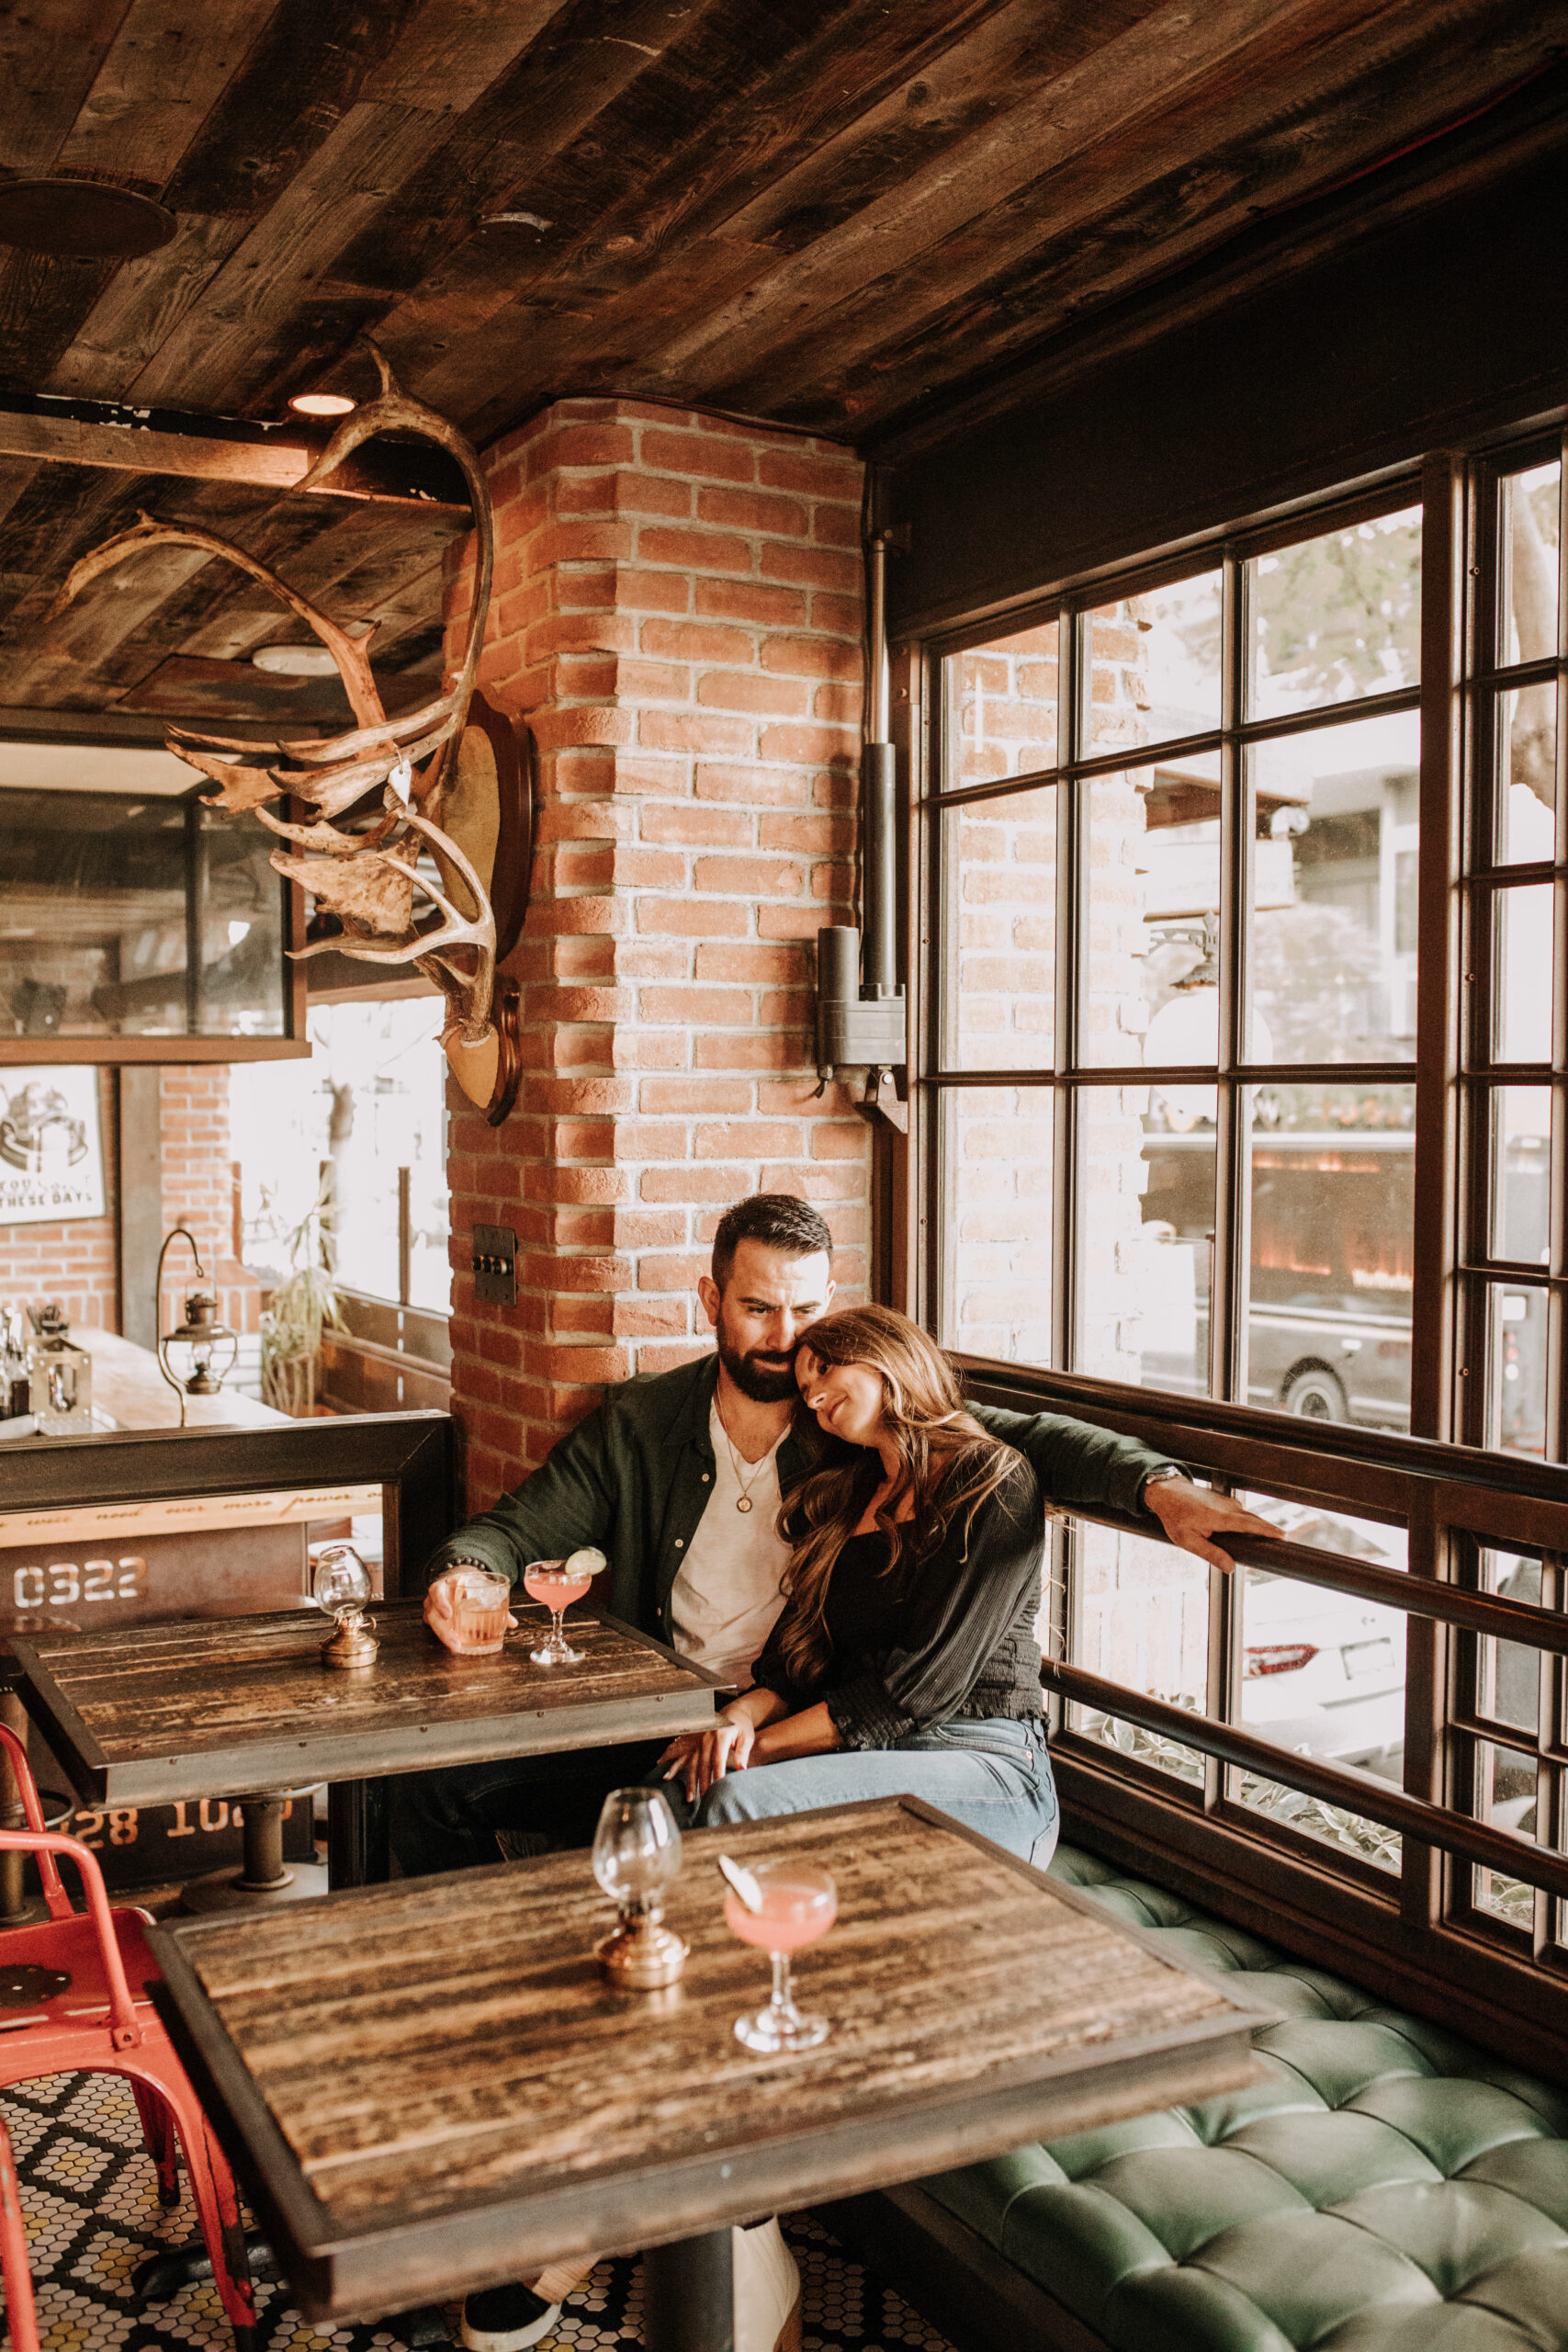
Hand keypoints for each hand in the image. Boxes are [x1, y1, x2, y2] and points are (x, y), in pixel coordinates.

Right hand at [423, 1567, 516, 1653]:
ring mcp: (432, 1607)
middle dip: (443, 1631)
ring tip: (456, 1647)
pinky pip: (434, 1627)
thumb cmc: (471, 1583)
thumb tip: (513, 1623)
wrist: (461, 1577)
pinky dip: (444, 1636)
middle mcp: (435, 1597)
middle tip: (456, 1643)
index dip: (441, 1602)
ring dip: (444, 1636)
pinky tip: (454, 1645)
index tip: (449, 1614)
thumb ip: (496, 1601)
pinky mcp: (435, 1617)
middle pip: (432, 1613)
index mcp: (445, 1584)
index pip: (436, 1591)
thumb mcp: (482, 1585)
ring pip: (432, 1623)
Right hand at [659, 1711, 755, 1802]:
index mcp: (720, 1735)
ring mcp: (697, 1739)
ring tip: (690, 1797)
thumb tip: (742, 1769)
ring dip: (690, 1780)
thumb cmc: (741, 1726)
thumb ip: (743, 1753)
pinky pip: (682, 1755)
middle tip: (705, 1799)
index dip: (718, 1774)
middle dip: (703, 1783)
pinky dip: (674, 1766)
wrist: (732, 1712)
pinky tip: (667, 1776)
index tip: (718, 1789)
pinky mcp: (693, 1741)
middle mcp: (706, 1737)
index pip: (718, 1758)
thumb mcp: (746, 1737)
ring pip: (692, 1763)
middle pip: (703, 1763)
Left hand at [1142, 1478, 1277, 1573]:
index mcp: (1218, 1517)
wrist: (1168, 1492)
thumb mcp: (1187, 1540)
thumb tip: (1230, 1568)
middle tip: (1285, 1543)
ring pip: (1248, 1517)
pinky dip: (1248, 1523)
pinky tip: (1249, 1534)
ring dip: (1258, 1528)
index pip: (1248, 1523)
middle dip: (1269, 1531)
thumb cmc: (1175, 1516)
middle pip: (1254, 1520)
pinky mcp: (1226, 1502)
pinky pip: (1242, 1514)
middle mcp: (1226, 1507)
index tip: (1283, 1535)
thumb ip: (1210, 1553)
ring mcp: (1227, 1502)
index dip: (1267, 1530)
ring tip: (1270, 1541)